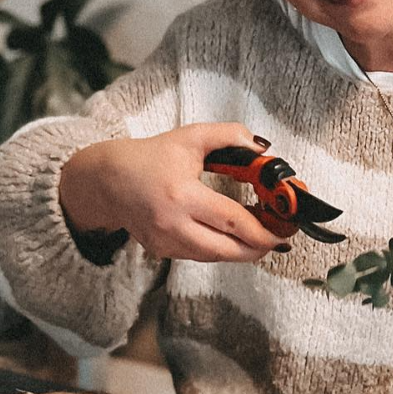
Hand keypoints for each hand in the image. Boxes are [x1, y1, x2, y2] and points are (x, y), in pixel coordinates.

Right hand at [58, 123, 288, 263]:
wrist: (108, 181)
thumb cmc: (149, 158)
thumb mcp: (191, 137)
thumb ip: (230, 136)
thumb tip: (262, 149)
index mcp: (182, 196)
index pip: (233, 221)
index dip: (264, 229)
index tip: (285, 228)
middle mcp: (173, 225)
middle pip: (229, 250)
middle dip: (261, 247)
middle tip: (280, 236)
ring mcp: (167, 243)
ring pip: (217, 257)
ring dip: (243, 249)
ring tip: (261, 234)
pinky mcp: (163, 252)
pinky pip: (202, 256)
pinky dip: (222, 248)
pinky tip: (234, 235)